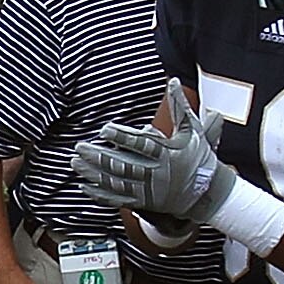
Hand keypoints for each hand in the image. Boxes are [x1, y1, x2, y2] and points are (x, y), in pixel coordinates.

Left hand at [76, 78, 238, 232]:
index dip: (122, 137)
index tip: (104, 130)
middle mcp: (157, 174)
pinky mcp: (144, 203)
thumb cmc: (199, 158)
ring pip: (117, 183)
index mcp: (168, 154)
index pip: (142, 144)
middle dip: (100, 157)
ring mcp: (149, 191)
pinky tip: (84, 185)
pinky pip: (119, 200)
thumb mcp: (192, 130)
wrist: (207, 195)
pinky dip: (101, 194)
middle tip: (80, 147)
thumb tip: (172, 80)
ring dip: (95, 174)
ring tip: (76, 163)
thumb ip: (179, 106)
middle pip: (124, 165)